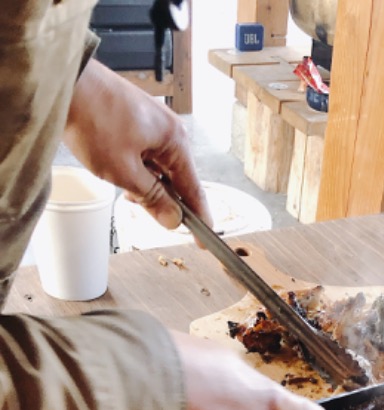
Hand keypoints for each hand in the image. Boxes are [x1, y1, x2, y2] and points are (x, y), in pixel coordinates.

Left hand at [63, 59, 210, 229]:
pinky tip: (118, 171)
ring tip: (122, 186)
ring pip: (158, 168)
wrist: (64, 81)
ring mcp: (152, 123)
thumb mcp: (124, 172)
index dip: (199, 218)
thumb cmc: (93, 119)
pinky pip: (145, 154)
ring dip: (145, 183)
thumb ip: (153, 198)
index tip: (204, 240)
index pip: (194, 189)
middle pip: (177, 179)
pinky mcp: (135, 120)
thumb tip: (173, 219)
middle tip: (147, 212)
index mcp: (175, 141)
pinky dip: (136, 168)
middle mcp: (169, 130)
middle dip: (164, 199)